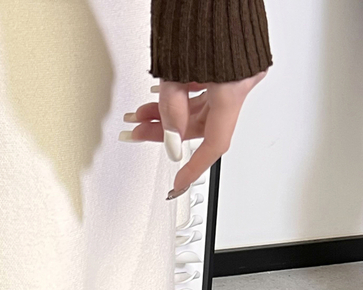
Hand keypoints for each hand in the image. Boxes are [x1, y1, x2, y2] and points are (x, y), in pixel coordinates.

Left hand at [122, 71, 266, 198]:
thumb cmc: (199, 11)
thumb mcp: (173, 70)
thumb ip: (170, 111)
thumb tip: (170, 141)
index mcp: (233, 87)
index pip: (213, 143)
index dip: (194, 167)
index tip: (179, 182)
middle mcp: (241, 81)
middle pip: (201, 124)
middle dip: (164, 131)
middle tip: (137, 133)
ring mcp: (239, 72)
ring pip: (200, 107)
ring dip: (167, 114)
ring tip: (138, 116)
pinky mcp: (232, 62)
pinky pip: (206, 90)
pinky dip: (181, 97)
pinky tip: (158, 99)